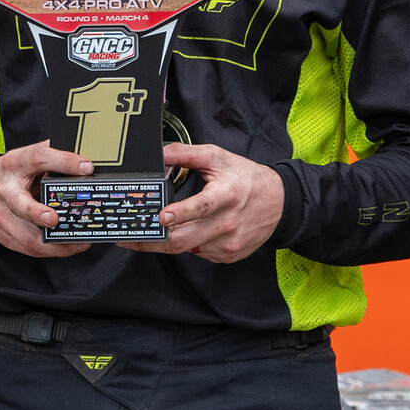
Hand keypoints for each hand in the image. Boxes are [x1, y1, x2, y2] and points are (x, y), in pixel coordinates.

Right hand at [0, 143, 95, 258]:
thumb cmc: (9, 173)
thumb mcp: (25, 156)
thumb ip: (50, 154)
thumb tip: (83, 153)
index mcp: (15, 165)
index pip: (38, 159)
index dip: (63, 162)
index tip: (85, 167)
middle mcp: (6, 192)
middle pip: (19, 205)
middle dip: (36, 214)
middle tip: (54, 218)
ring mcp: (3, 217)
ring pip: (27, 237)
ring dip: (54, 244)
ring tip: (79, 241)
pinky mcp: (6, 236)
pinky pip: (30, 249)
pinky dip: (52, 251)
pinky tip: (68, 246)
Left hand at [122, 143, 285, 261]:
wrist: (280, 203)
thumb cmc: (247, 179)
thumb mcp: (218, 158)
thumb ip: (186, 153)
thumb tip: (159, 154)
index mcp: (226, 195)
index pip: (200, 207)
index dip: (179, 214)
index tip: (160, 217)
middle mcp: (228, 223)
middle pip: (184, 240)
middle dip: (153, 241)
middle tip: (129, 238)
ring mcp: (228, 244)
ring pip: (187, 249)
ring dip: (166, 243)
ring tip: (146, 235)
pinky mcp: (228, 255)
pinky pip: (199, 253)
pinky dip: (188, 243)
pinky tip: (186, 232)